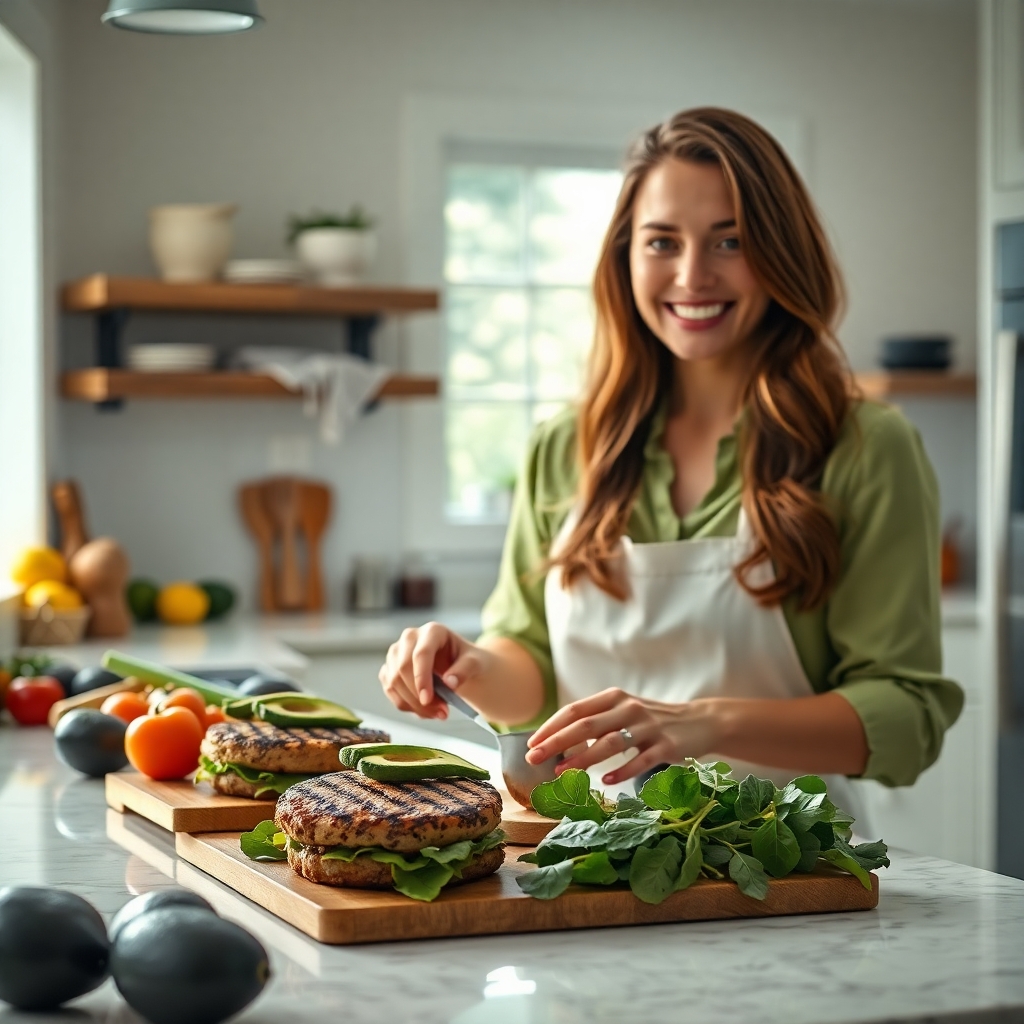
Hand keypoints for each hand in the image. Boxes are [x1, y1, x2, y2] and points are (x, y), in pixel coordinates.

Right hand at [378, 622, 491, 719]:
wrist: (461, 667)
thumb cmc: (468, 661)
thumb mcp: (475, 663)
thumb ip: (465, 670)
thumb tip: (450, 682)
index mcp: (432, 631)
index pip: (420, 654)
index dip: (421, 678)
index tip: (427, 699)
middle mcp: (410, 638)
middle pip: (402, 668)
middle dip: (418, 696)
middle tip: (441, 713)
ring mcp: (396, 653)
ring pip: (394, 682)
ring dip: (413, 704)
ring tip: (438, 713)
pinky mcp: (389, 668)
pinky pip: (390, 690)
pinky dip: (406, 705)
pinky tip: (425, 711)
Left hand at [524, 688, 722, 786]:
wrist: (700, 721)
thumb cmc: (652, 720)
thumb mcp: (624, 712)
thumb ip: (597, 722)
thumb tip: (558, 742)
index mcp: (614, 697)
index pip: (575, 710)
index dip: (551, 727)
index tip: (531, 744)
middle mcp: (629, 708)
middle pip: (587, 725)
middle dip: (556, 742)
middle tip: (534, 759)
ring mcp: (649, 726)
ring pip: (610, 743)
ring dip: (583, 759)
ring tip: (561, 772)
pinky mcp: (666, 745)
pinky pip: (640, 760)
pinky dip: (620, 770)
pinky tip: (604, 780)